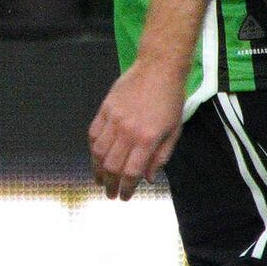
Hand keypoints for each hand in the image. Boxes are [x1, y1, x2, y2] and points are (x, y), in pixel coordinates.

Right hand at [88, 56, 183, 196]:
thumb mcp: (174, 131)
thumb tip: (149, 178)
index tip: (124, 197)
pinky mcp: (105, 109)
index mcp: (147, 139)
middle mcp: (128, 131)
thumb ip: (161, 157)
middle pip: (112, 165)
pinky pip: (93, 133)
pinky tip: (96, 157)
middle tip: (110, 194)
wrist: (158, 68)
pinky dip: (92, 148)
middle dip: (110, 184)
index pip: (131, 172)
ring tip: (100, 179)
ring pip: (98, 152)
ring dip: (97, 169)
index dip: (126, 188)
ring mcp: (114, 119)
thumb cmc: (171, 100)